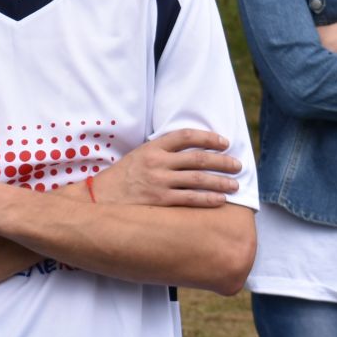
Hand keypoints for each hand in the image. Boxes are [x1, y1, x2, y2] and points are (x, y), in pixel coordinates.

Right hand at [92, 128, 240, 207]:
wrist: (99, 198)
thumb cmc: (121, 178)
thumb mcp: (138, 157)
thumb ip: (161, 153)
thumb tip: (189, 153)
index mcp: (152, 147)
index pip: (186, 136)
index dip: (208, 138)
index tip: (224, 142)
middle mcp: (157, 162)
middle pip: (198, 158)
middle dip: (222, 161)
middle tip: (237, 165)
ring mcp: (159, 182)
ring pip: (198, 179)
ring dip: (220, 181)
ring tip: (235, 185)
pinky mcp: (159, 201)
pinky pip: (189, 199)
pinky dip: (207, 199)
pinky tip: (220, 200)